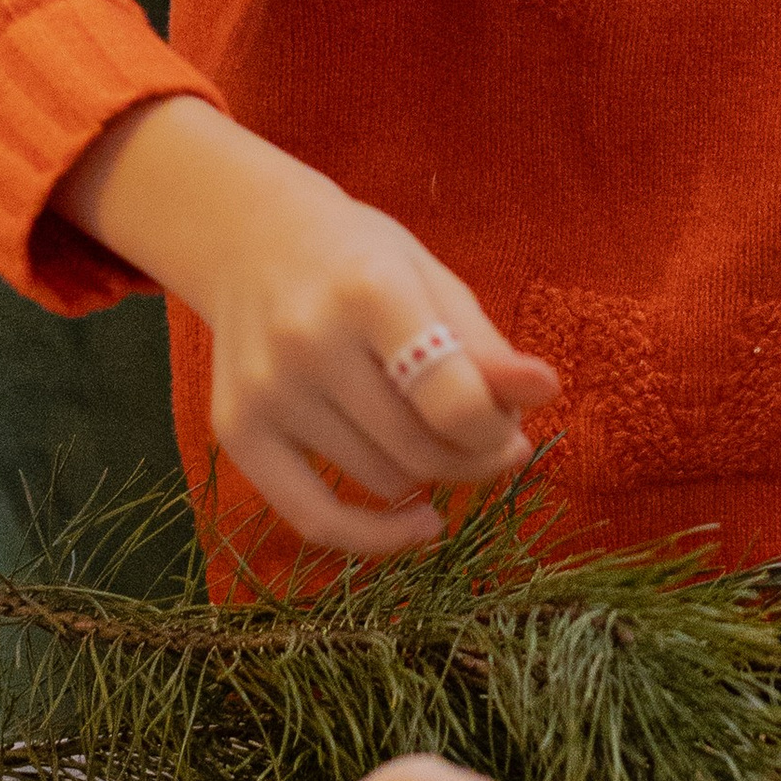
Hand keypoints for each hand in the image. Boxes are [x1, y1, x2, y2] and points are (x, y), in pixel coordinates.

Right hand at [58, 98, 557, 557]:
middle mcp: (308, 340)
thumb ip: (485, 346)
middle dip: (474, 457)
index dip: (495, 429)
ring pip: (382, 481)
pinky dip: (376, 536)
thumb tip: (545, 393)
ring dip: (428, 475)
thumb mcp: (430, 280)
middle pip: (420, 448)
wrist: (250, 243)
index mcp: (369, 289)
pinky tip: (420, 520)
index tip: (508, 424)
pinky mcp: (236, 430)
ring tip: (434, 435)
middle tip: (490, 440)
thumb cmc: (359, 260)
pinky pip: (314, 519)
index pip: (451, 396)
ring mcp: (267, 389)